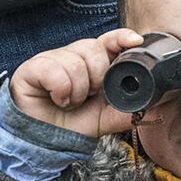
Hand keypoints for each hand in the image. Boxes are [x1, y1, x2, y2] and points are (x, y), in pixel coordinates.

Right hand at [9, 29, 145, 137]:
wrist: (42, 142)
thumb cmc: (70, 124)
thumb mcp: (103, 120)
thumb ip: (123, 112)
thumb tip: (148, 108)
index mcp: (91, 64)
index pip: (108, 41)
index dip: (121, 38)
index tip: (135, 41)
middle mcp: (72, 57)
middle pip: (93, 48)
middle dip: (96, 78)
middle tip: (88, 96)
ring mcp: (51, 60)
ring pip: (75, 62)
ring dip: (77, 91)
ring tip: (70, 102)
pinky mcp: (32, 68)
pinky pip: (54, 70)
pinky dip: (60, 90)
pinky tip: (58, 100)